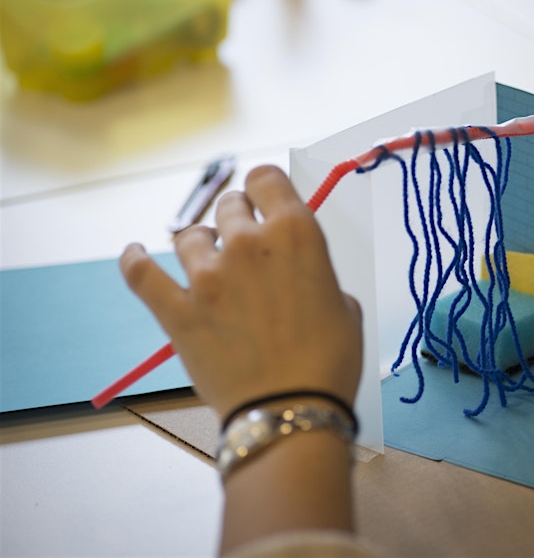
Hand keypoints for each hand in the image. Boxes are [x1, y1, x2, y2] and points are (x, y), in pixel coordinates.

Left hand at [120, 165, 362, 417]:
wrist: (292, 409)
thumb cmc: (328, 362)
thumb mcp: (344, 305)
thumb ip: (317, 275)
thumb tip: (299, 277)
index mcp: (297, 234)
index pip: (266, 178)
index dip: (265, 186)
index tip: (264, 197)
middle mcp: (250, 244)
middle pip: (230, 205)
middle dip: (237, 217)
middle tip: (243, 239)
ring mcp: (209, 276)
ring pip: (191, 236)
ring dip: (201, 245)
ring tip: (209, 262)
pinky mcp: (178, 310)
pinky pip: (142, 273)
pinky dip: (136, 261)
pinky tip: (135, 254)